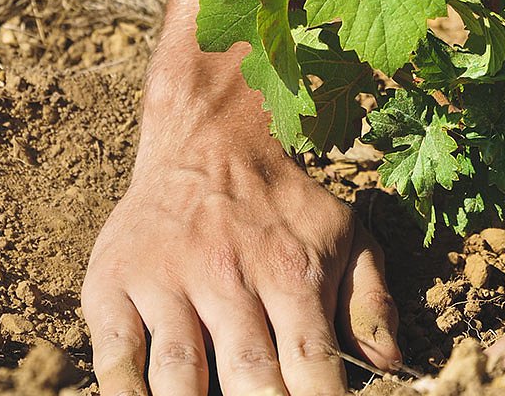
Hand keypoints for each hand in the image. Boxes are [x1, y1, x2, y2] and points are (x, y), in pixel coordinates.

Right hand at [81, 143, 399, 395]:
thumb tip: (389, 365)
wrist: (208, 135)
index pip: (311, 362)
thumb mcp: (346, 235)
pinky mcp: (115, 283)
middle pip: (250, 375)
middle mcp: (229, 276)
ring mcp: (167, 280)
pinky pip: (116, 354)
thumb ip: (370, 300)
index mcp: (291, 271)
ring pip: (181, 373)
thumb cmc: (285, 201)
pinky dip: (124, 395)